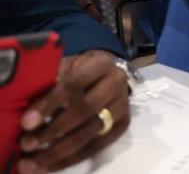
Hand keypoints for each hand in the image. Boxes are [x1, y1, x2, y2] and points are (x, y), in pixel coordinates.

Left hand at [18, 51, 129, 172]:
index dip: (49, 103)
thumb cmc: (76, 74)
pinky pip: (97, 147)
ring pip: (91, 131)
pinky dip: (71, 159)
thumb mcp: (63, 70)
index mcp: (100, 65)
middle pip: (86, 109)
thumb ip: (49, 85)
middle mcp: (116, 84)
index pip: (74, 84)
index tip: (26, 122)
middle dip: (54, 130)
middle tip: (28, 144)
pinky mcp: (122, 126)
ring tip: (34, 162)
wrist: (103, 78)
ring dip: (59, 150)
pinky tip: (50, 165)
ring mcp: (122, 106)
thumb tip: (27, 110)